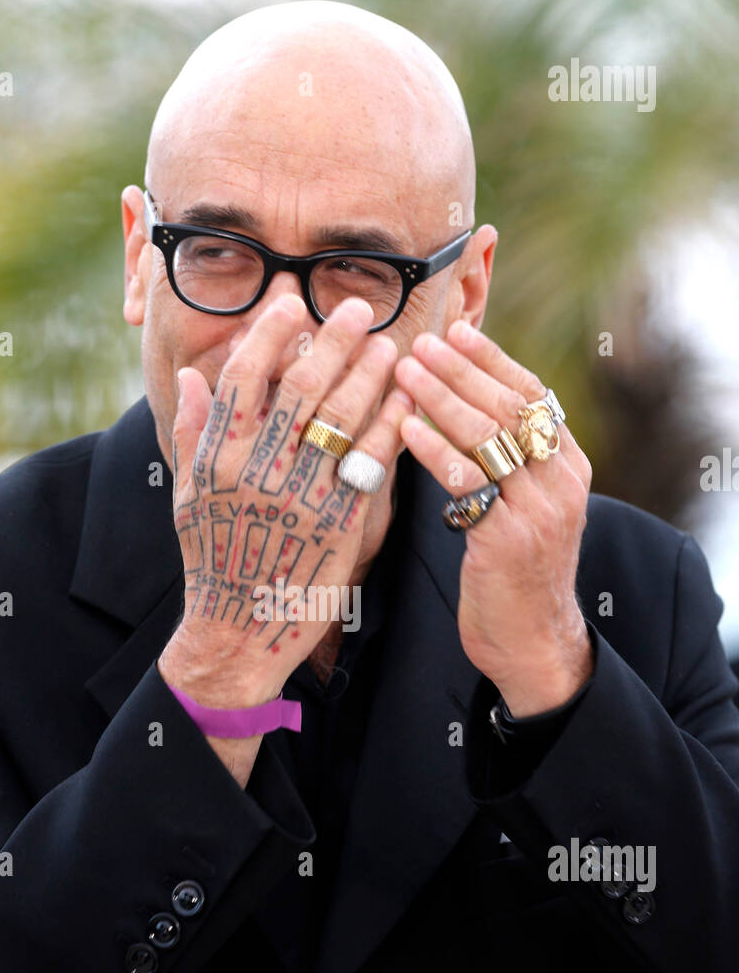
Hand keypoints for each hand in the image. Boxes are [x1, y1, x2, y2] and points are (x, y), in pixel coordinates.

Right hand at [159, 293, 409, 707]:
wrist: (237, 634)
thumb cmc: (213, 562)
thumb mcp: (190, 497)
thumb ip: (195, 431)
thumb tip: (193, 373)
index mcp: (218, 460)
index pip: (245, 381)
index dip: (270, 336)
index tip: (292, 304)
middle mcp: (257, 474)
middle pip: (300, 390)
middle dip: (330, 342)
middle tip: (356, 308)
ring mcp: (300, 499)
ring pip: (339, 420)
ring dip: (367, 376)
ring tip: (388, 346)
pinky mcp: (338, 525)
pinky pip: (369, 464)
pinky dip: (390, 426)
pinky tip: (406, 401)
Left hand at [396, 319, 593, 715]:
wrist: (533, 642)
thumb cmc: (514, 572)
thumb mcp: (526, 507)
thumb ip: (509, 461)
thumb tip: (468, 403)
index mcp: (569, 466)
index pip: (533, 394)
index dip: (493, 359)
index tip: (456, 331)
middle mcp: (561, 482)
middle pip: (508, 406)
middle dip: (460, 369)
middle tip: (419, 343)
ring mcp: (538, 511)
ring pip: (488, 436)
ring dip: (441, 397)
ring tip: (404, 371)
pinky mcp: (507, 540)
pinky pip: (466, 481)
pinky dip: (434, 449)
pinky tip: (405, 428)